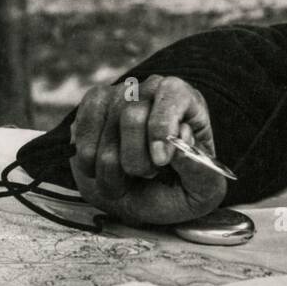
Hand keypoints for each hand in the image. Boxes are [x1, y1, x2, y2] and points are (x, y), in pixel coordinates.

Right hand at [69, 75, 227, 225]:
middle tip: (147, 176)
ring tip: (125, 180)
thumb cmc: (177, 188)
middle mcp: (152, 89)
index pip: (173, 95)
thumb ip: (200, 170)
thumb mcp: (203, 190)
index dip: (162, 128)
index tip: (160, 162)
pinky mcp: (94, 104)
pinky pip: (83, 128)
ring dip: (111, 167)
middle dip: (136, 159)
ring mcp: (119, 93)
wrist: (144, 196)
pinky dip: (88, 159)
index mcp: (186, 101)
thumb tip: (180, 145)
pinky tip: (99, 170)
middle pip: (133, 115)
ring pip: (106, 128)